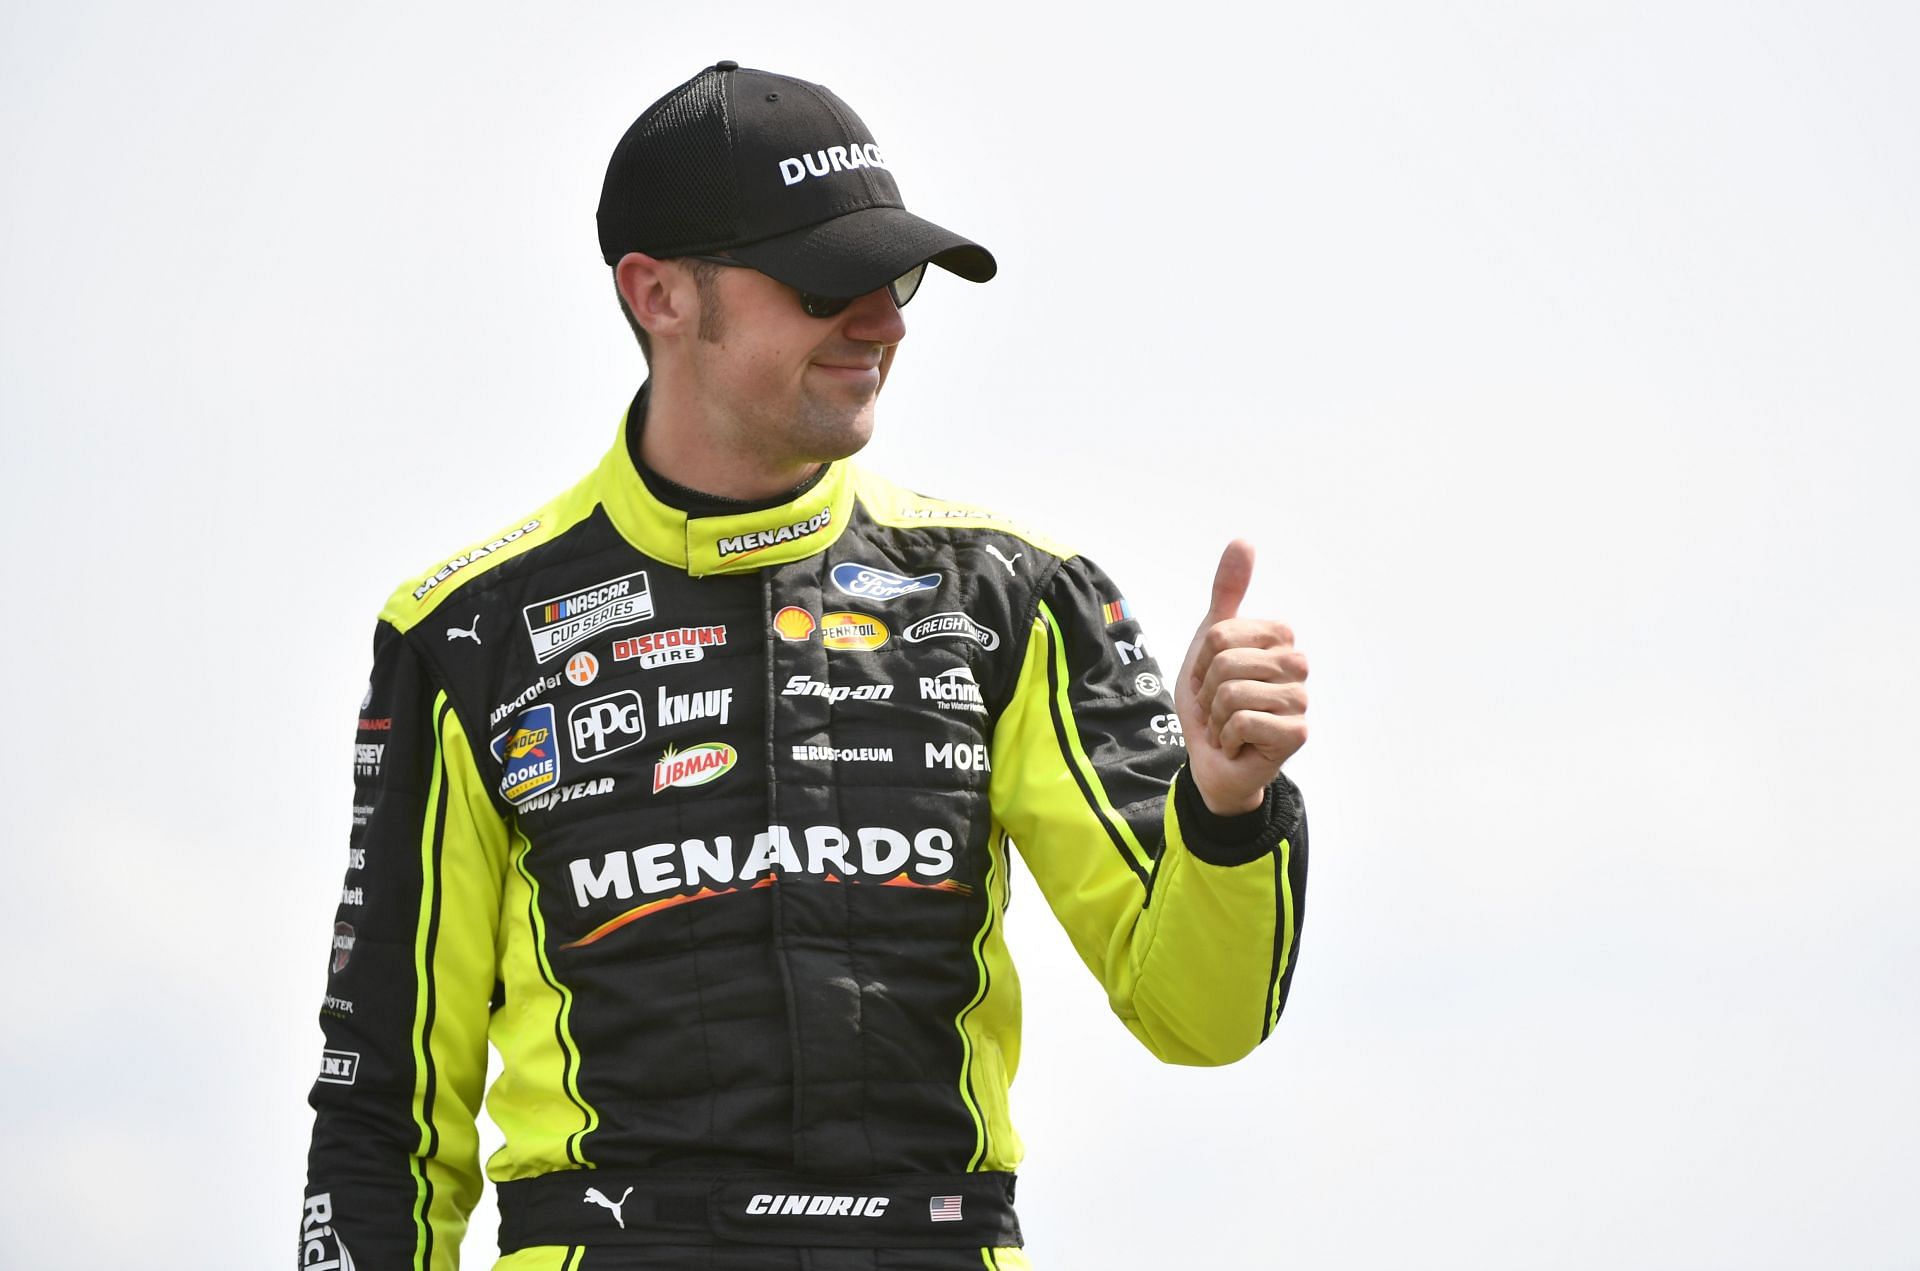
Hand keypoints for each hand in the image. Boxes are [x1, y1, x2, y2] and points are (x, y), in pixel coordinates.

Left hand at [1175, 540, 1308, 815]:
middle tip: (1219, 708)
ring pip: (1233, 692)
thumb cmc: (1214, 701)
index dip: (1203, 660)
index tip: (1212, 679)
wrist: (1211, 760)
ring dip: (1216, 717)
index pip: (1221, 634)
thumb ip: (1228, 593)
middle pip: (1226, 661)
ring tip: (1228, 727)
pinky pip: (1242, 721)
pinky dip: (1227, 738)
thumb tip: (1244, 541)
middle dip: (1208, 690)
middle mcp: (1297, 665)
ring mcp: (1300, 700)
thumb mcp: (1209, 643)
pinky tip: (1238, 745)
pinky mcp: (1297, 733)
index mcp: (1279, 639)